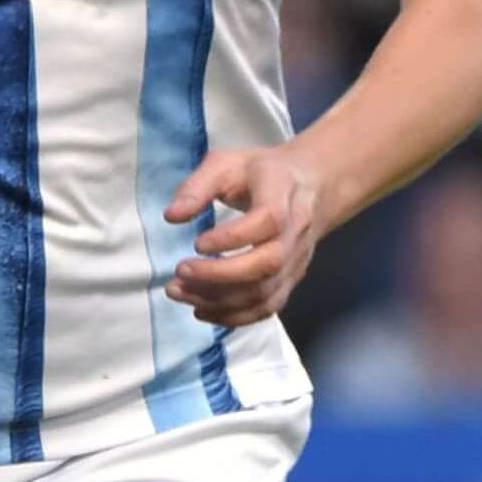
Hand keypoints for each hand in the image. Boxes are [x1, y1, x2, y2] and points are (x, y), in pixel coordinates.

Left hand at [165, 143, 329, 324]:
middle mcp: (296, 230)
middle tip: (179, 272)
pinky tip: (202, 311)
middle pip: (268, 264)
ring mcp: (296, 259)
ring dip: (219, 300)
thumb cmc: (261, 173)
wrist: (310, 185)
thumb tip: (172, 216)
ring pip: (265, 292)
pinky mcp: (291, 279)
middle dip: (219, 275)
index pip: (268, 220)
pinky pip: (268, 307)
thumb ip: (197, 187)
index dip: (233, 237)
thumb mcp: (226, 164)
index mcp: (282, 193)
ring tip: (180, 292)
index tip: (196, 243)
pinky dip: (234, 317)